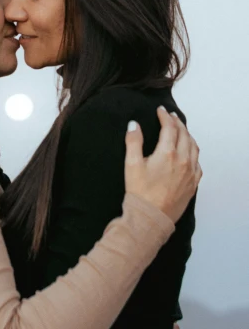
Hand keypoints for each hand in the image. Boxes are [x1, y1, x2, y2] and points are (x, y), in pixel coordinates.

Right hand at [124, 107, 201, 222]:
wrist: (151, 217)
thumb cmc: (140, 192)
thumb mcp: (131, 164)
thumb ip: (133, 141)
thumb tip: (134, 124)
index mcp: (167, 153)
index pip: (170, 128)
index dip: (165, 116)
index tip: (160, 110)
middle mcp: (183, 161)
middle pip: (184, 135)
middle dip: (177, 123)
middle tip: (171, 116)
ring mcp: (190, 173)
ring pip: (193, 147)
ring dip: (187, 135)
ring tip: (181, 129)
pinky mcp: (193, 184)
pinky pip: (197, 163)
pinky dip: (193, 152)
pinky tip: (188, 153)